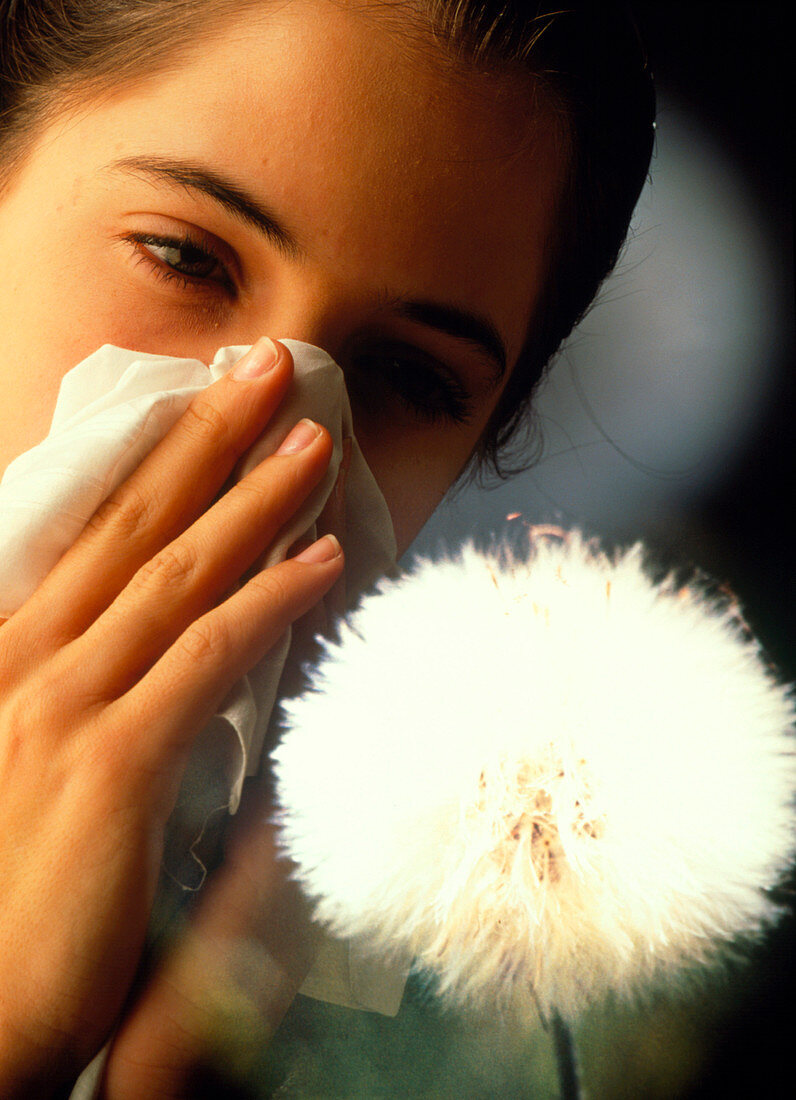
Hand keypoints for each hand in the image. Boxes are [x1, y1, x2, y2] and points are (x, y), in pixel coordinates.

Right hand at [0, 339, 342, 1097]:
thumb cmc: (3, 891)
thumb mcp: (36, 764)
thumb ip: (95, 696)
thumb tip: (172, 646)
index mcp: (16, 655)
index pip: (99, 534)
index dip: (161, 460)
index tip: (214, 403)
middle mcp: (33, 662)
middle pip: (138, 526)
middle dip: (210, 439)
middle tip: (272, 371)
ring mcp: (65, 706)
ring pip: (178, 576)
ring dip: (255, 501)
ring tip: (315, 443)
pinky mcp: (107, 764)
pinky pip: (204, 660)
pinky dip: (268, 603)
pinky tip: (325, 562)